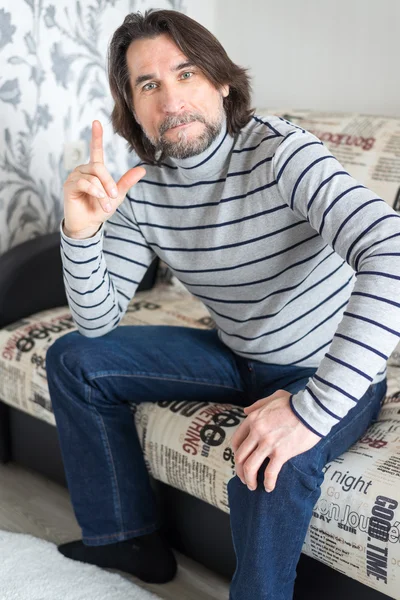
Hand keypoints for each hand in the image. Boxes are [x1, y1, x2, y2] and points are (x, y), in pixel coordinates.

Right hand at [63, 120, 145, 237]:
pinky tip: (99, 199)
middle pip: (98, 167)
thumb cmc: (100, 209)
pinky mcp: (69, 186)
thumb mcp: (117, 196)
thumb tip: (142, 169)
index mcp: (94, 170)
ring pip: (93, 177)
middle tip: (114, 196)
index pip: (96, 150)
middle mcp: (83, 170)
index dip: (96, 136)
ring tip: (106, 204)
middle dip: (109, 182)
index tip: (96, 122)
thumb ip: (127, 182)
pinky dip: (95, 191)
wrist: (88, 225)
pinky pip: (84, 183)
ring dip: (103, 193)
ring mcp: (75, 177)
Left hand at [230, 390, 320, 491]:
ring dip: (249, 480)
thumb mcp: (272, 397)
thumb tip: (246, 411)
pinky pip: (270, 473)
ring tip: (252, 486)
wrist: (313, 409)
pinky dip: (268, 483)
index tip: (240, 461)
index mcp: (253, 419)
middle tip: (243, 478)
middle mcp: (256, 432)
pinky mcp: (281, 453)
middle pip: (240, 456)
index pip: (236, 441)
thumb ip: (257, 405)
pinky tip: (270, 487)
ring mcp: (268, 443)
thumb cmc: (295, 403)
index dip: (236, 453)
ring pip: (250, 467)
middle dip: (239, 470)